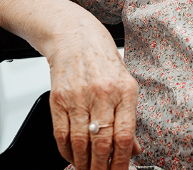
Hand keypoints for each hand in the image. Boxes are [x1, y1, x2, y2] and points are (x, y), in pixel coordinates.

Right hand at [47, 28, 142, 169]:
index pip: (124, 134)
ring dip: (84, 162)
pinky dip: (67, 150)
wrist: (73, 35)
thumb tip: (134, 148)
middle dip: (102, 167)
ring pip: (81, 141)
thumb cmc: (102, 58)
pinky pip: (62, 133)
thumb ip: (129, 117)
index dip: (122, 161)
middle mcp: (102, 94)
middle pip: (102, 142)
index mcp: (125, 90)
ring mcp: (79, 97)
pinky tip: (72, 156)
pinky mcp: (58, 99)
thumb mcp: (125, 83)